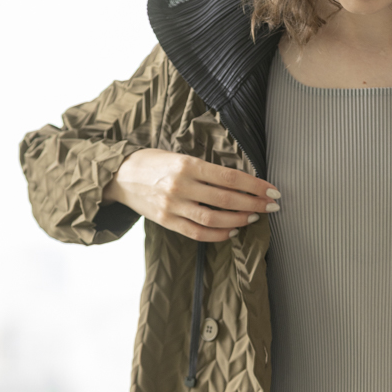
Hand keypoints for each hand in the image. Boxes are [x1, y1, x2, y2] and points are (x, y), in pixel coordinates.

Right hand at [102, 148, 281, 240]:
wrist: (119, 175)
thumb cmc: (154, 162)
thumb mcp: (180, 156)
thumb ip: (206, 170)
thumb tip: (240, 181)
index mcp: (188, 164)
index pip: (230, 177)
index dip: (255, 185)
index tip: (272, 190)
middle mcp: (181, 185)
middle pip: (226, 199)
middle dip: (253, 204)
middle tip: (270, 206)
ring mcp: (173, 206)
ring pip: (214, 219)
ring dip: (238, 220)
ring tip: (252, 217)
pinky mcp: (166, 221)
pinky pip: (197, 233)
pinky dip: (217, 235)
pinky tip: (231, 231)